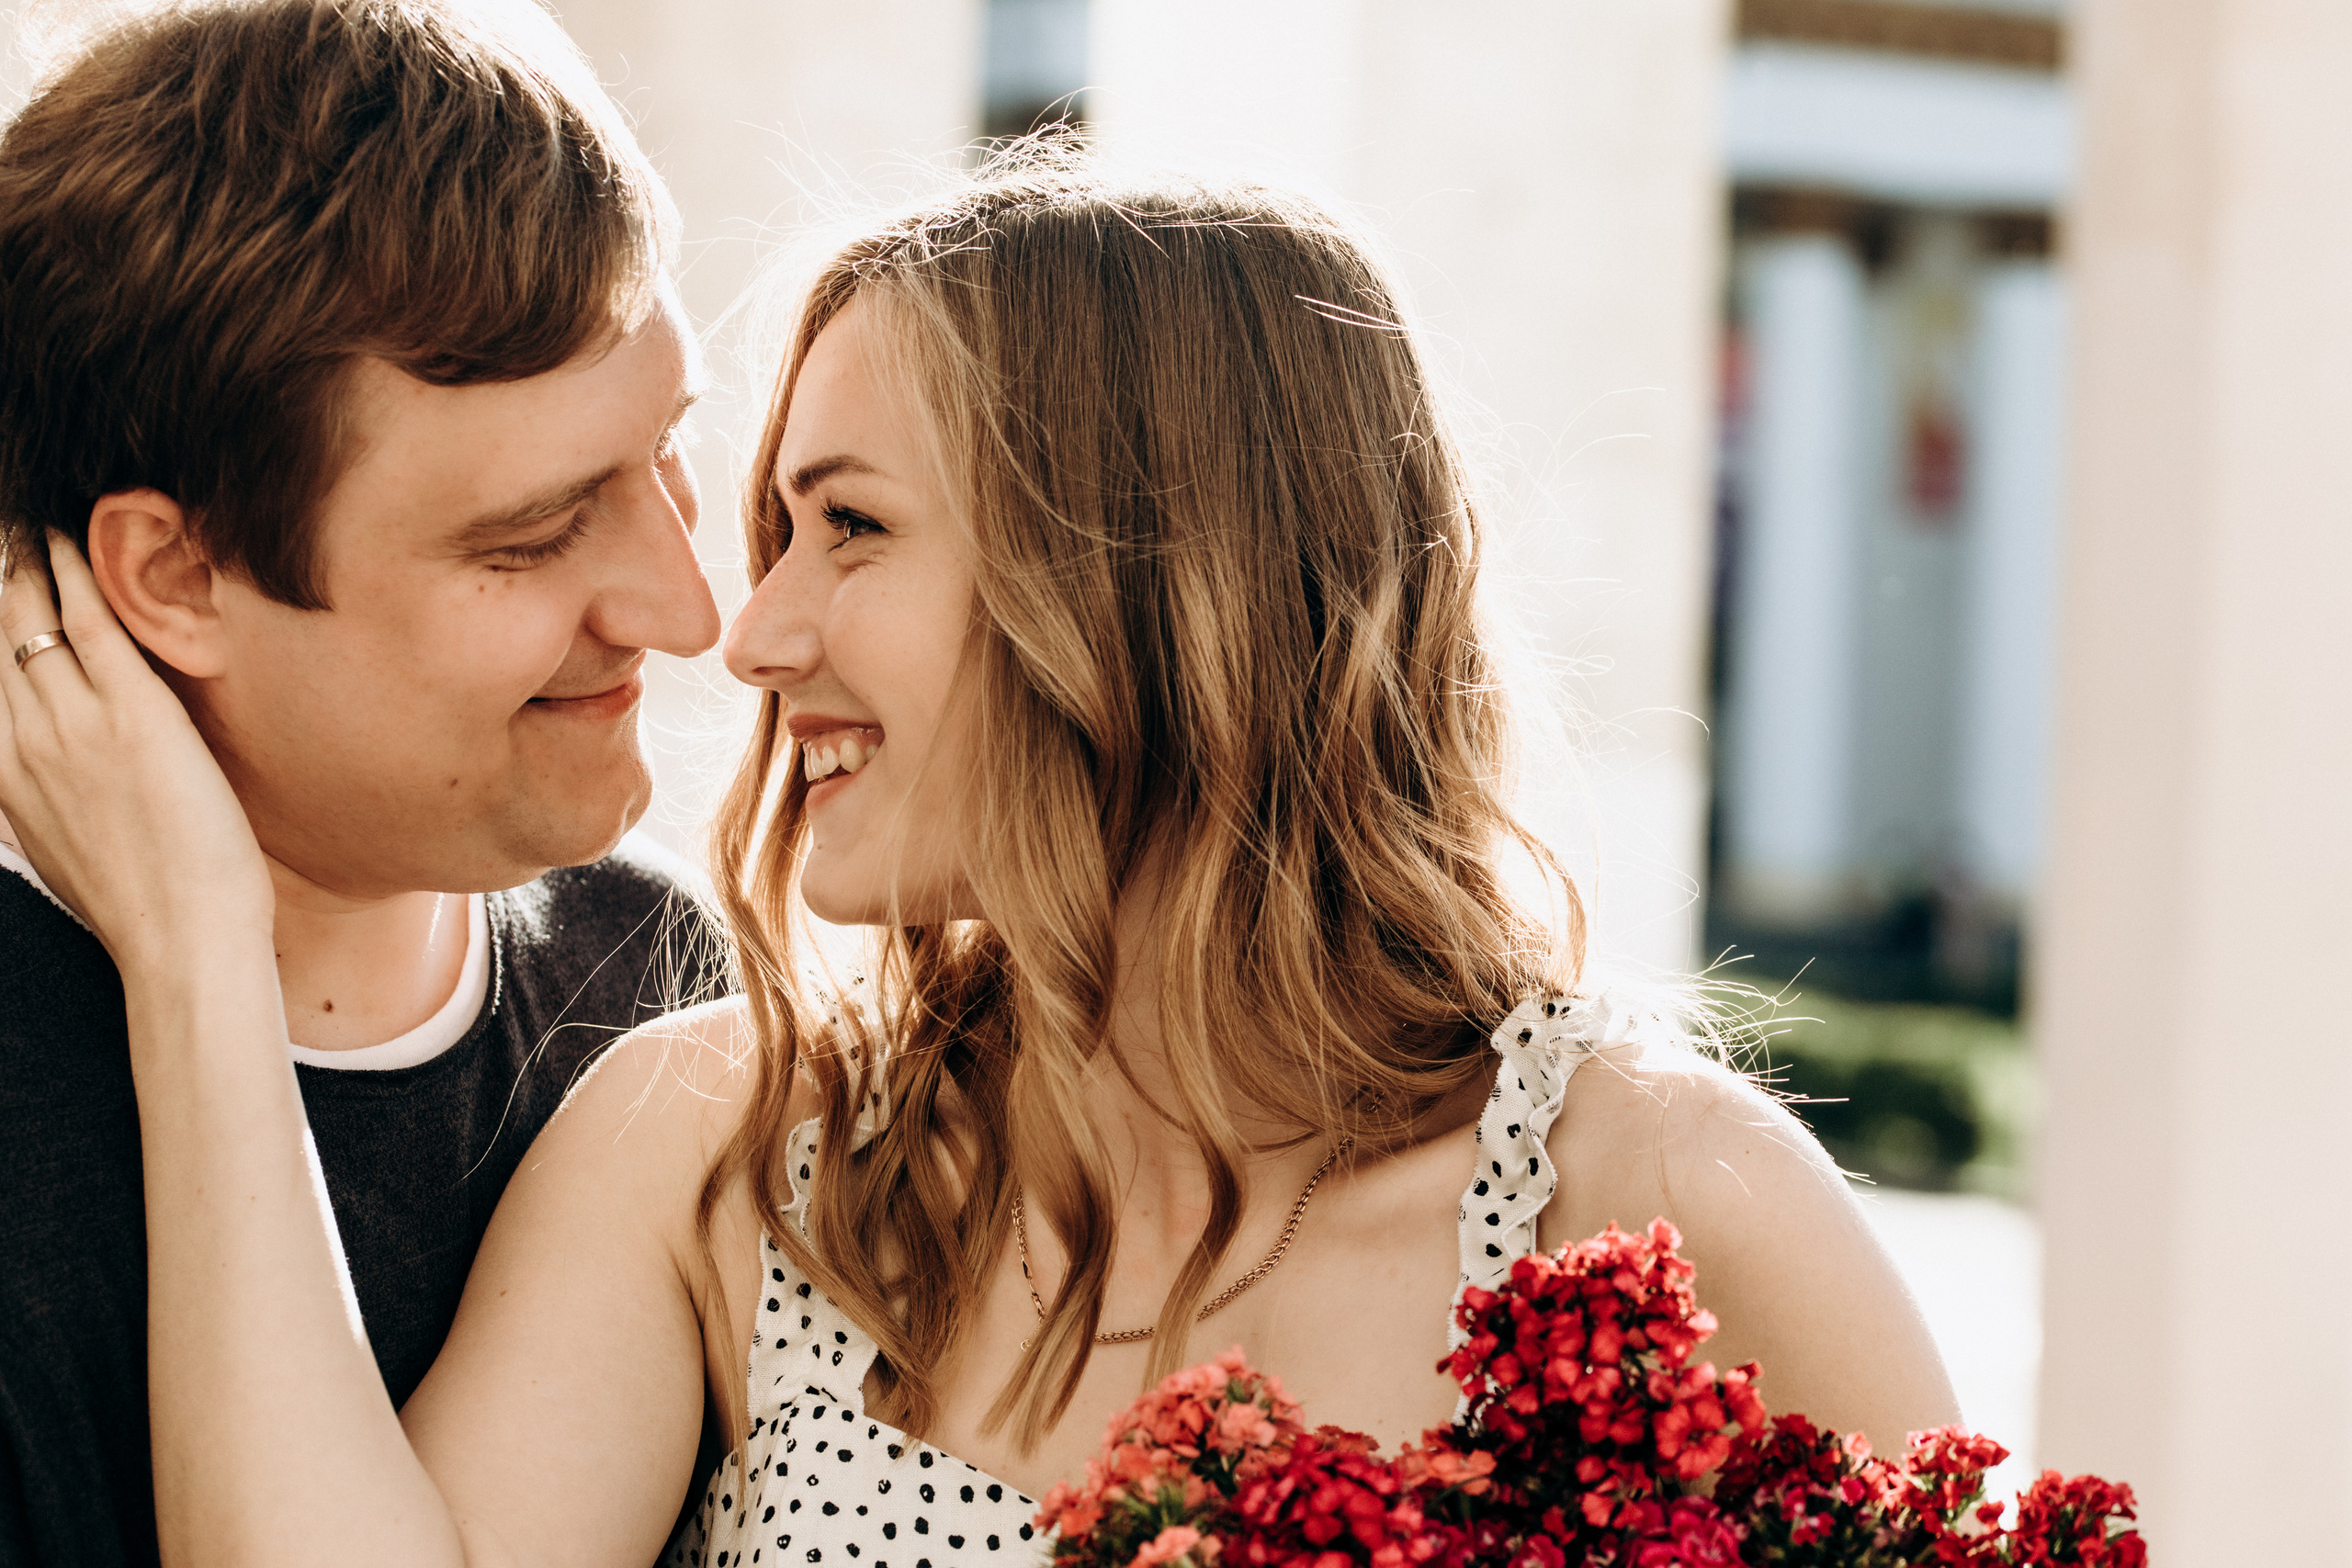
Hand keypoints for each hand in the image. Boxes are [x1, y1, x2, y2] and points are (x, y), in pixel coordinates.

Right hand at [0, 530, 273, 971]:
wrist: (181, 945)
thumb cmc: (146, 905)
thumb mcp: (68, 846)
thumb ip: (51, 799)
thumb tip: (52, 785)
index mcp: (5, 777)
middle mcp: (25, 742)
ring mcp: (74, 726)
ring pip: (30, 619)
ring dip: (25, 563)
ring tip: (24, 520)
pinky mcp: (133, 715)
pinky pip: (94, 625)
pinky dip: (77, 576)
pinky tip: (71, 540)